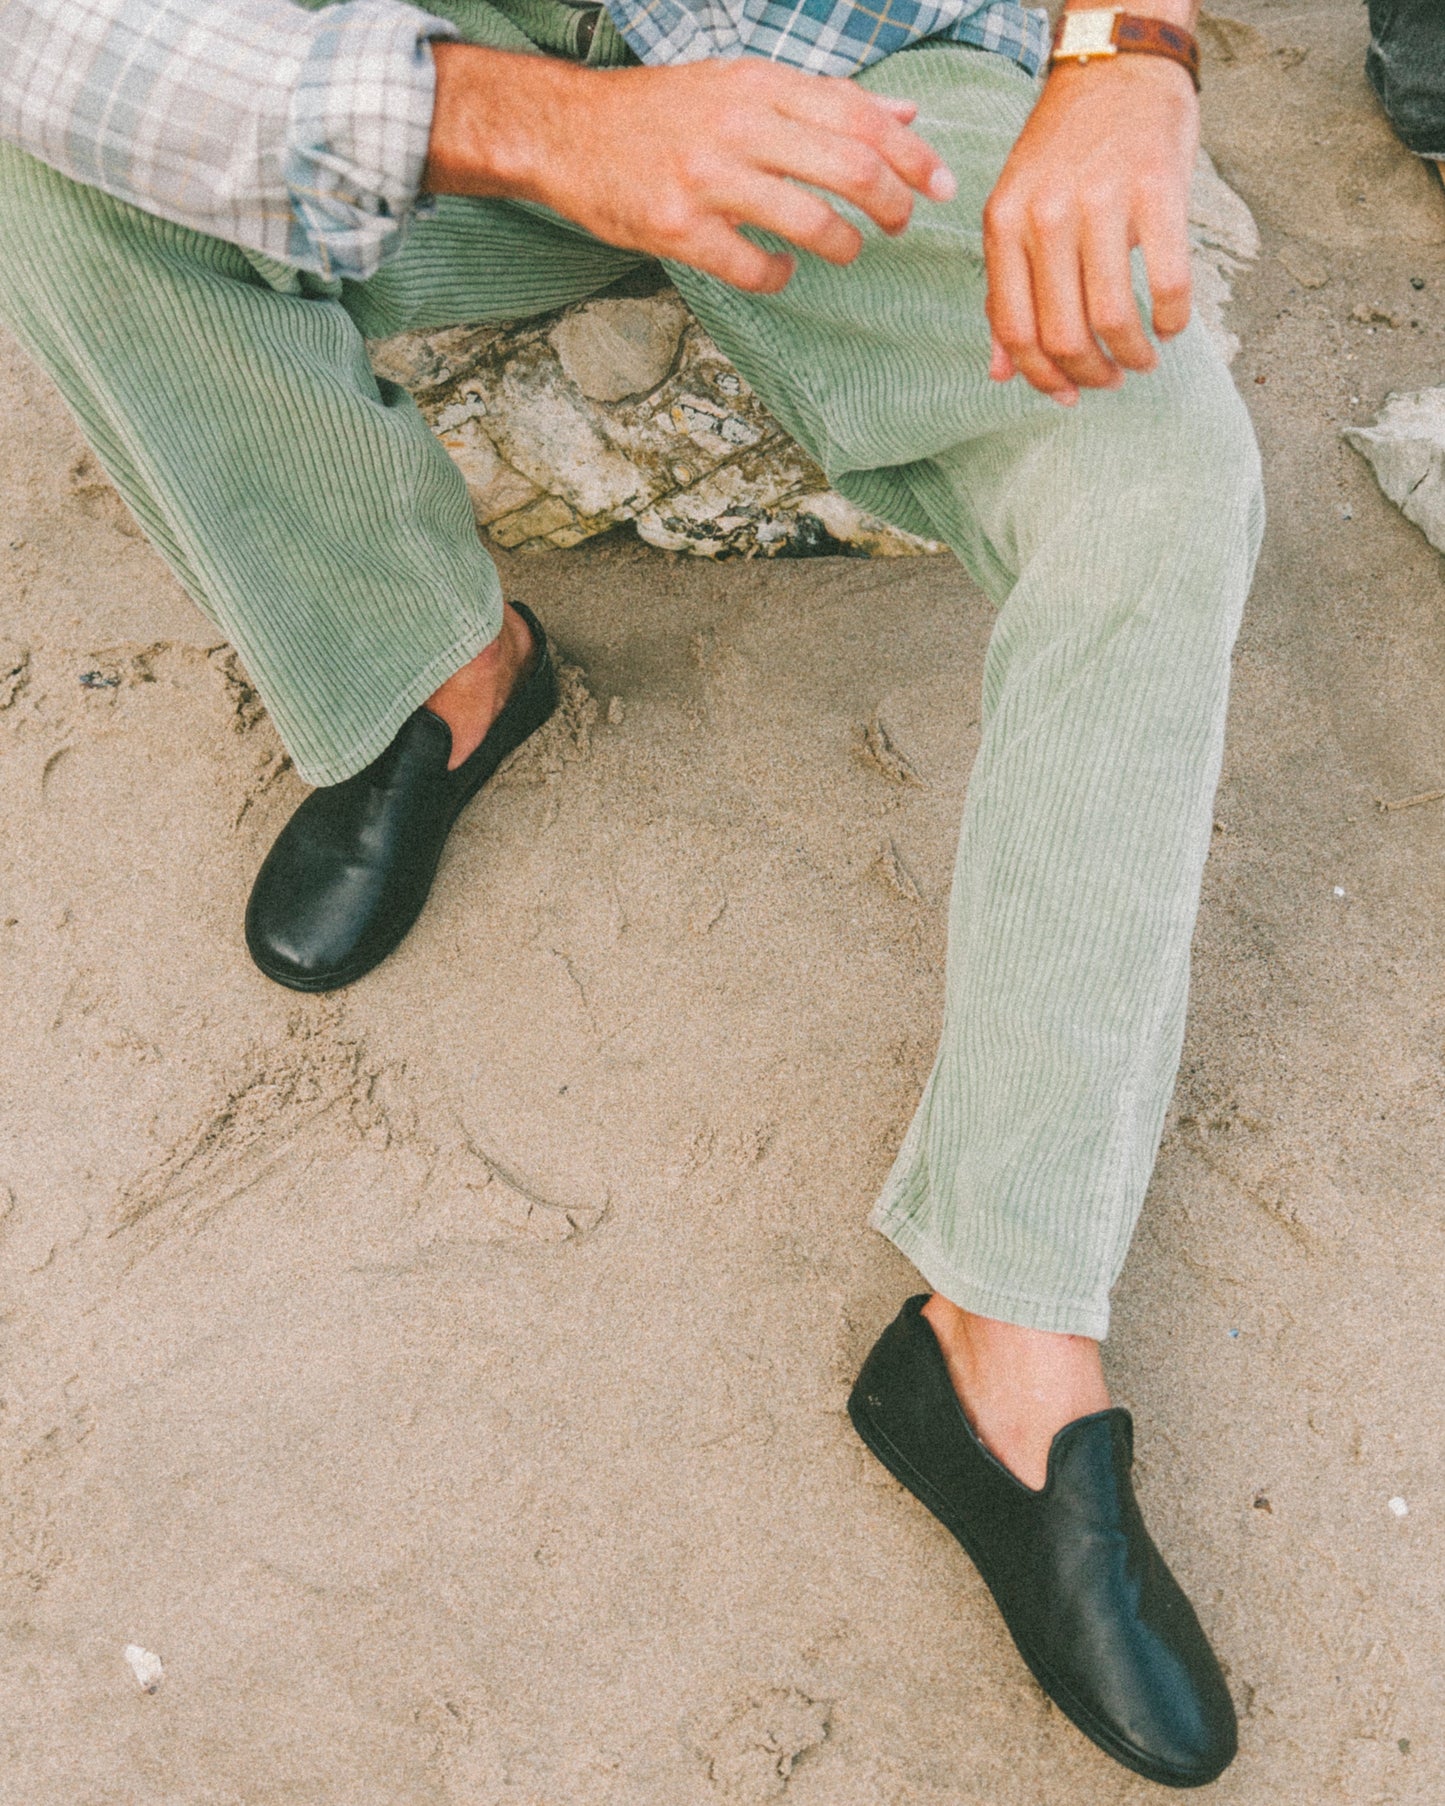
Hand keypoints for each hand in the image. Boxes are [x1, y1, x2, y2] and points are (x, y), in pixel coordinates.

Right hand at [424, 48, 955, 292]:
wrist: (566, 132)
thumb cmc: (661, 113)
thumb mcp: (740, 86)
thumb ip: (819, 102)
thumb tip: (902, 114)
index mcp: (759, 84)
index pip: (859, 115)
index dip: (912, 154)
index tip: (942, 185)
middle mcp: (738, 125)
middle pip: (849, 165)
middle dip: (891, 202)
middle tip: (900, 223)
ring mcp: (707, 178)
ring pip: (810, 220)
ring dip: (843, 244)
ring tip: (846, 249)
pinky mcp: (678, 227)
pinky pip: (754, 266)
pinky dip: (779, 276)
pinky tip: (778, 272)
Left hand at [983, 51, 1198, 403]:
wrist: (1115, 66)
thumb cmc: (1064, 150)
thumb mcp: (1015, 212)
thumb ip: (1004, 290)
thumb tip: (1001, 373)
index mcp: (1003, 225)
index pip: (1014, 331)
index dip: (1041, 378)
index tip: (1068, 395)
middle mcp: (1045, 214)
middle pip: (1063, 334)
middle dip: (1091, 375)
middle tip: (1112, 379)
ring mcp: (1101, 201)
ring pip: (1113, 318)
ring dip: (1133, 355)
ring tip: (1144, 358)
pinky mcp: (1156, 188)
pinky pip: (1168, 281)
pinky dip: (1173, 318)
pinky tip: (1172, 323)